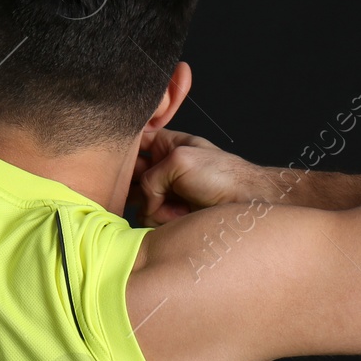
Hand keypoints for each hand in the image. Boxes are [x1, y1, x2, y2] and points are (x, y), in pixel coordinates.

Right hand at [128, 129, 262, 225]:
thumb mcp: (181, 162)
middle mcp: (162, 167)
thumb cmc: (223, 175)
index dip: (121, 151)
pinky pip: (148, 217)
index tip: (114, 162)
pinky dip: (159, 219)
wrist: (246, 204)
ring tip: (173, 205)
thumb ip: (150, 178)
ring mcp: (165, 191)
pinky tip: (179, 215)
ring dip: (150, 205)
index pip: (133, 142)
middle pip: (129, 174)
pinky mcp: (169, 213)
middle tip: (147, 190)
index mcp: (166, 144)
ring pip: (136, 199)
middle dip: (131, 184)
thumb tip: (143, 203)